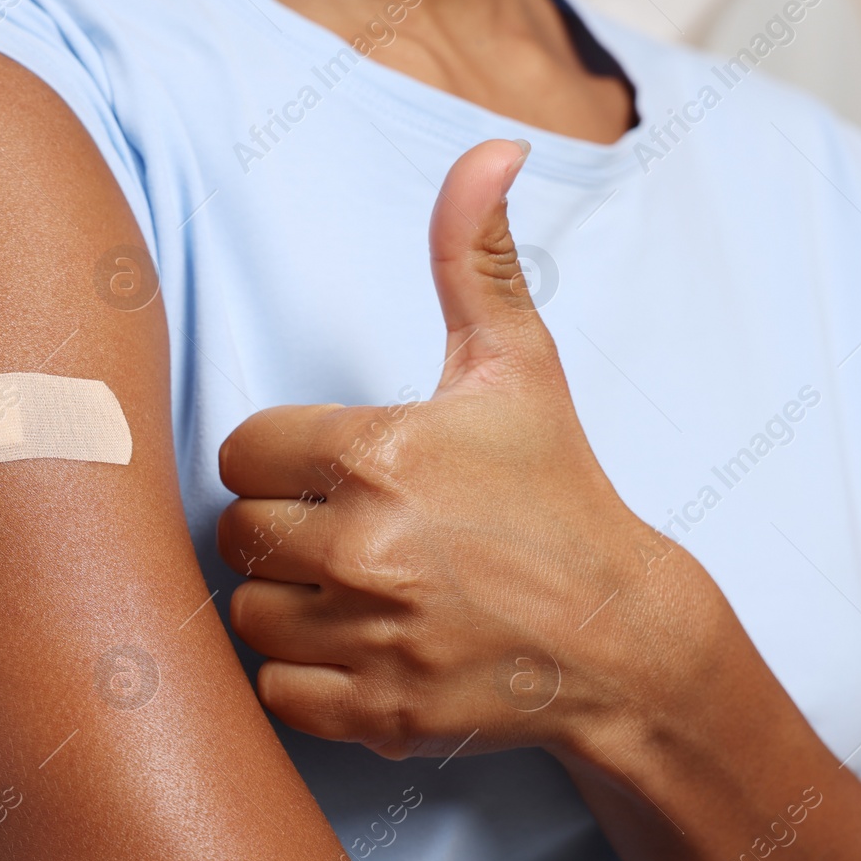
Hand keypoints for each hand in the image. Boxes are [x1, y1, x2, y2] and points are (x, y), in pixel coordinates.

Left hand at [216, 140, 724, 760]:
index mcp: (376, 452)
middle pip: (237, 532)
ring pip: (248, 612)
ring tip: (354, 588)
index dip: (281, 459)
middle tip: (346, 530)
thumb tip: (491, 147)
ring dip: (287, 601)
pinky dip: (305, 675)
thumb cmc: (558, 491)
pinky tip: (361, 646)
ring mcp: (370, 637)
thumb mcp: (518, 366)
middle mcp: (363, 547)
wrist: (623, 634)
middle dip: (282, 528)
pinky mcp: (377, 713)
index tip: (332, 470)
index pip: (242, 451)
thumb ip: (475, 257)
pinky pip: (275, 691)